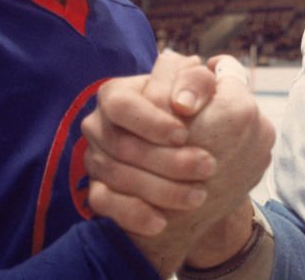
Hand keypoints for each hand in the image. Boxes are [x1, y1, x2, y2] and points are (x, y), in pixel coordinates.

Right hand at [81, 52, 274, 272]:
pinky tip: (161, 221)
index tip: (185, 133)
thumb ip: (200, 81)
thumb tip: (189, 92)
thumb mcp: (206, 96)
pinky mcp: (99, 190)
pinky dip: (133, 214)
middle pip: (122, 144)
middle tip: (208, 167)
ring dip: (159, 188)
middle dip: (167, 159)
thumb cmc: (201, 122)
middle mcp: (102, 124)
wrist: (197, 175)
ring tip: (198, 196)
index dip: (152, 120)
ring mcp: (97, 158)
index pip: (123, 104)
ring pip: (115, 176)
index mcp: (120, 93)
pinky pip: (104, 204)